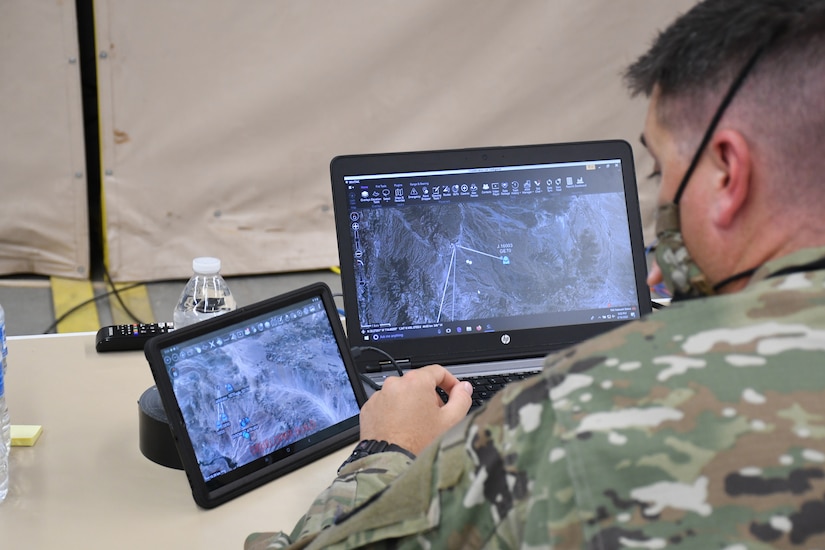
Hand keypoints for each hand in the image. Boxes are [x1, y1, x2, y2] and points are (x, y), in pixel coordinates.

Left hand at [359, 364, 473, 454]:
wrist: (390, 464)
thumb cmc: (419, 444)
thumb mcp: (451, 421)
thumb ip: (462, 398)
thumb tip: (464, 388)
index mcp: (415, 382)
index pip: (437, 371)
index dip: (450, 382)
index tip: (454, 393)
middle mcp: (394, 384)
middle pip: (419, 383)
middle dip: (431, 397)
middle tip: (437, 417)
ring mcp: (379, 396)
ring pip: (402, 395)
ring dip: (412, 405)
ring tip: (418, 428)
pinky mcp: (369, 410)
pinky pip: (387, 405)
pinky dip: (395, 413)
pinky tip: (402, 430)